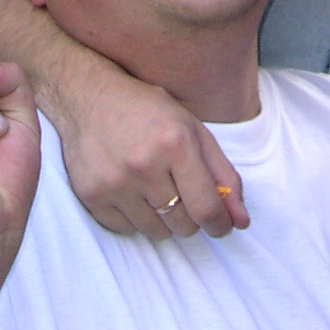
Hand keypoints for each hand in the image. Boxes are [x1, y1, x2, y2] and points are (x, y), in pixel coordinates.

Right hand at [42, 49, 247, 240]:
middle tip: (182, 192)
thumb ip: (223, 174)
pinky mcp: (92, 197)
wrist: (89, 97)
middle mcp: (144, 165)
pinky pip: (127, 230)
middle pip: (183, 224)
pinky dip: (136, 218)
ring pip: (156, 232)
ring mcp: (114, 183)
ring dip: (163, 218)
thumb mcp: (193, 129)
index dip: (220, 224)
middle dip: (190, 216)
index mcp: (175, 143)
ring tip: (155, 187)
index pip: (206, 208)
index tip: (222, 225)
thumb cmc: (147, 110)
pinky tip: (131, 189)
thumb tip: (241, 220)